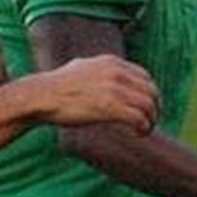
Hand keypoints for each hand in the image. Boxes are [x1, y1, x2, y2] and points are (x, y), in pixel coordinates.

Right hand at [31, 55, 158, 135]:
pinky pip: (139, 118)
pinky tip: (137, 134)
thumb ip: (96, 69)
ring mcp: (114, 89)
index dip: (150, 93)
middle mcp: (117, 73)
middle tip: (150, 122)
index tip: (147, 107)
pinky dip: (143, 128)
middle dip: (154, 108)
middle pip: (151, 91)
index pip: (145, 76)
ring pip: (148, 106)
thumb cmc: (56, 87)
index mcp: (111, 62)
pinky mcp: (110, 107)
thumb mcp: (80, 68)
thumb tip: (94, 71)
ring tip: (144, 131)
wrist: (41, 96)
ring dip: (151, 121)